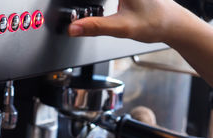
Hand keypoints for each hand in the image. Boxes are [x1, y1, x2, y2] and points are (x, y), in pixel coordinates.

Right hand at [68, 0, 212, 86]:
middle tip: (73, 12)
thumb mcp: (122, 27)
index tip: (69, 6)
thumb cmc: (156, 22)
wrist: (175, 25)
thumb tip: (73, 28)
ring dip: (93, 3)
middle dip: (89, 4)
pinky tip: (95, 7)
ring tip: (82, 9)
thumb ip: (95, 27)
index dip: (83, 2)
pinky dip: (99, 3)